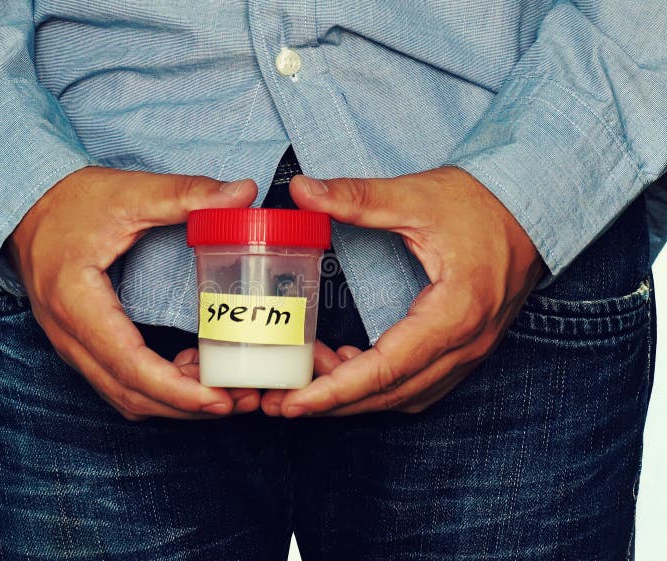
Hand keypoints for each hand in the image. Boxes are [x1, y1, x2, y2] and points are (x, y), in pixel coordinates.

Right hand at [6, 166, 260, 419]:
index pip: (129, 365)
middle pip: (129, 394)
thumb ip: (186, 194)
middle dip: (185, 406)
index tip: (220, 399)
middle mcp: (68, 335)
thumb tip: (243, 191)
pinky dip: (156, 388)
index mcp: (77, 302)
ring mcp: (70, 345)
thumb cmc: (70, 200)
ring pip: (123, 395)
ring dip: (172, 402)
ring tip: (222, 390)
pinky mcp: (79, 344)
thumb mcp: (129, 192)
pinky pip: (118, 382)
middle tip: (237, 400)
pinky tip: (190, 373)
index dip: (177, 390)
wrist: (22, 204)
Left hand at [261, 167, 543, 416]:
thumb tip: (301, 190)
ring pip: (406, 395)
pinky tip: (352, 367)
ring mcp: (473, 350)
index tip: (294, 401)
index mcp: (455, 311)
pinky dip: (383, 387)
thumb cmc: (483, 202)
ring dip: (358, 396)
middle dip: (334, 404)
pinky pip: (422, 384)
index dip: (336, 389)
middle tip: (283, 401)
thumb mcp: (417, 196)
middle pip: (391, 394)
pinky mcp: (469, 346)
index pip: (386, 368)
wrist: (536, 206)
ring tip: (310, 377)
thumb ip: (357, 197)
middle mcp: (467, 343)